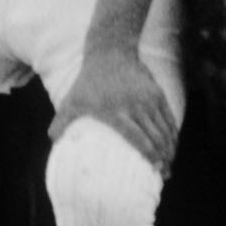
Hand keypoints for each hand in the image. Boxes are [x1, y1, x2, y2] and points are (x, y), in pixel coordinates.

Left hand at [49, 45, 179, 172]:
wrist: (110, 52)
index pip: (138, 138)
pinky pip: (169, 116)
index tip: (154, 170)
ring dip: (171, 147)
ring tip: (170, 162)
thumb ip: (61, 122)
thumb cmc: (88, 81)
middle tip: (164, 173)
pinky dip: (173, 132)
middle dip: (163, 157)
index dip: (150, 156)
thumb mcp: (72, 100)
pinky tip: (173, 143)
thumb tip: (53, 142)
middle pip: (156, 137)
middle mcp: (136, 106)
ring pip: (166, 128)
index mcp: (116, 112)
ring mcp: (149, 98)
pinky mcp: (157, 92)